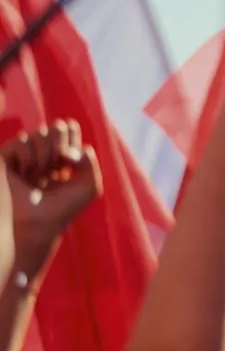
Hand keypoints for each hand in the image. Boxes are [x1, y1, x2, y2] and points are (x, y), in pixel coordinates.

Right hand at [3, 122, 101, 278]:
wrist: (36, 224)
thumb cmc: (62, 209)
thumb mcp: (89, 185)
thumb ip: (88, 159)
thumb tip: (67, 148)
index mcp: (62, 157)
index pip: (69, 128)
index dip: (72, 136)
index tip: (70, 161)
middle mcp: (42, 153)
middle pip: (57, 126)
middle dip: (61, 143)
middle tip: (58, 166)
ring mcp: (24, 154)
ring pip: (40, 132)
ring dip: (46, 155)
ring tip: (40, 176)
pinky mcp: (5, 157)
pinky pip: (22, 140)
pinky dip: (29, 158)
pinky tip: (25, 174)